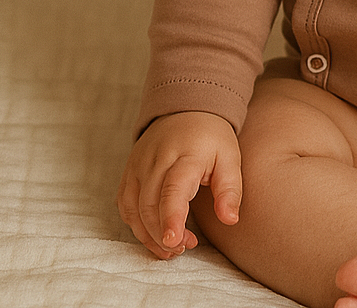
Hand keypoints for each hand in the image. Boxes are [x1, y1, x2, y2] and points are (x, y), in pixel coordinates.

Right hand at [117, 111, 241, 258]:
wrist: (187, 109)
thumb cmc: (211, 138)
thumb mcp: (230, 158)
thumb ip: (230, 189)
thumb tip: (231, 220)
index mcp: (186, 155)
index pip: (173, 189)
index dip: (171, 218)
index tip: (174, 241)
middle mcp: (156, 159)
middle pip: (151, 205)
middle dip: (164, 234)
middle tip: (185, 247)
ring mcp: (138, 165)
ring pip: (134, 209)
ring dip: (149, 235)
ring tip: (172, 247)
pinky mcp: (129, 172)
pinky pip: (125, 205)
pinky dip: (136, 225)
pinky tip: (154, 234)